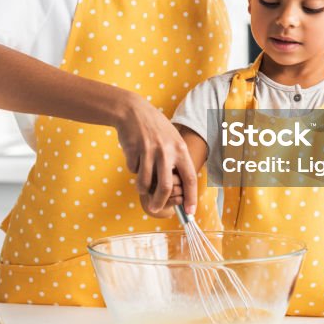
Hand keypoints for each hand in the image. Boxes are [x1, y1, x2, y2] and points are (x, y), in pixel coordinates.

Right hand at [116, 94, 198, 215]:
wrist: (132, 110)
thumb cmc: (155, 127)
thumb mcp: (172, 139)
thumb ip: (176, 160)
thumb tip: (178, 188)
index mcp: (180, 149)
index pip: (190, 178)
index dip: (191, 197)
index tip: (190, 212)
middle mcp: (166, 151)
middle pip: (166, 187)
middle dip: (160, 202)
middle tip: (155, 208)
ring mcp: (149, 151)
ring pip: (145, 183)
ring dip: (142, 188)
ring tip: (142, 184)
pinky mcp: (133, 151)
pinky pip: (133, 170)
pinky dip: (134, 170)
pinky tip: (135, 157)